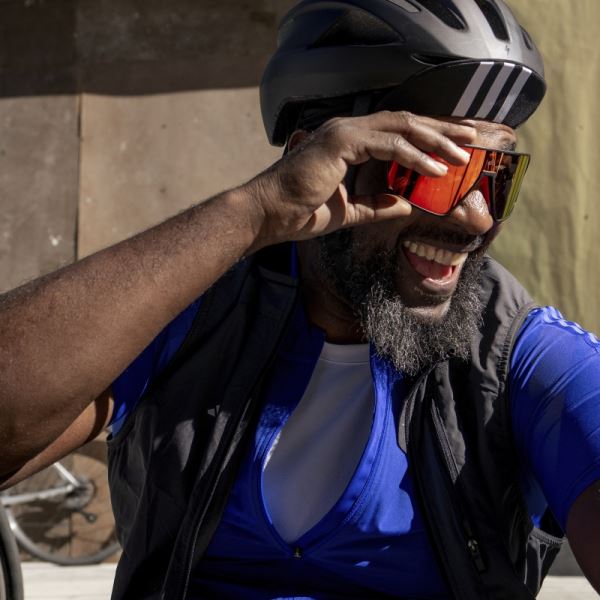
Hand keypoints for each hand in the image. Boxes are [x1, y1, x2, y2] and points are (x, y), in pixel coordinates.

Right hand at [244, 111, 476, 249]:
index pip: (397, 133)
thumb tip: (406, 204)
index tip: (454, 148)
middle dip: (441, 130)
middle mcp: (348, 130)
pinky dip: (414, 155)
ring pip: (401, 127)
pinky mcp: (341, 141)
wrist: (270, 215)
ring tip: (461, 156)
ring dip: (435, 141)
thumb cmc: (301, 212)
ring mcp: (344, 132)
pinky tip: (434, 168)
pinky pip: (387, 144)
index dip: (428, 138)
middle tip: (471, 139)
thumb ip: (378, 205)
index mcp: (349, 142)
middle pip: (405, 122)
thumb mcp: (350, 210)